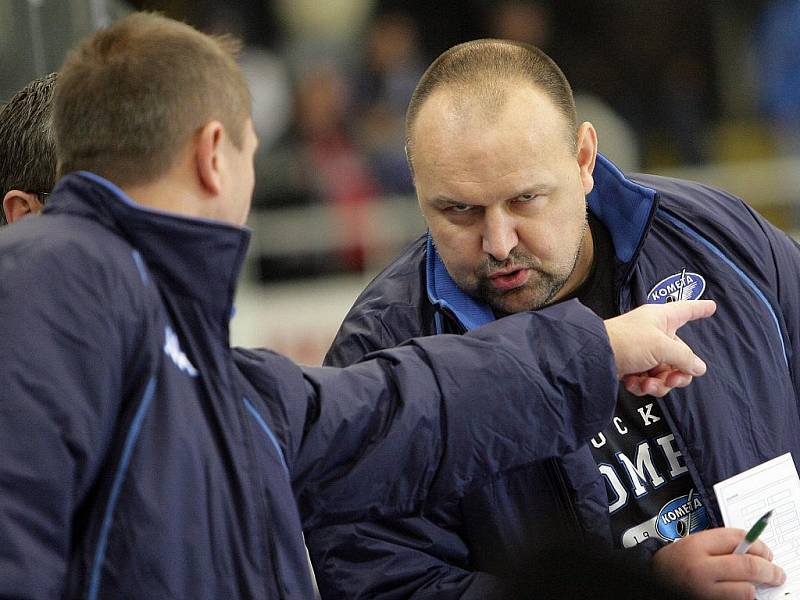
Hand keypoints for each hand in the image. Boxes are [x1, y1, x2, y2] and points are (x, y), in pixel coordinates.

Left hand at [604, 300, 715, 396]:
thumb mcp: (661, 347)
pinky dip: (643, 385)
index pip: (686, 310)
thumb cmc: (626, 341)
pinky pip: (649, 380)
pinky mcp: (633, 367)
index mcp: (662, 318)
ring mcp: (644, 351)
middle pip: (680, 356)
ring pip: (665, 373)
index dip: (699, 308)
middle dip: (676, 373)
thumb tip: (699, 368)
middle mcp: (655, 333)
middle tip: (670, 379)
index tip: (711, 306)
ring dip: (659, 384)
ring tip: (647, 384)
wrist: (594, 357)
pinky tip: (633, 383)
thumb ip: (684, 357)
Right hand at [652, 528, 784, 599]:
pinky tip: (739, 592)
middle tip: (777, 573)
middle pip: (747, 565)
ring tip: (751, 585)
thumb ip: (719, 545)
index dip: (758, 544)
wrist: (653, 579)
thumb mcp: (692, 544)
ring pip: (745, 590)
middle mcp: (700, 568)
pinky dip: (743, 597)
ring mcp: (704, 590)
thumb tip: (753, 549)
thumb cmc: (674, 562)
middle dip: (769, 570)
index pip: (736, 538)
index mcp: (695, 545)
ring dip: (754, 587)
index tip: (766, 551)